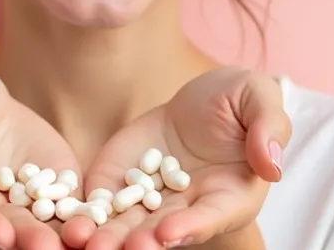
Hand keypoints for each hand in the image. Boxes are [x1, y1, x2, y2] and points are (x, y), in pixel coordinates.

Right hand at [0, 52, 78, 249]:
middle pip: (2, 223)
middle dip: (24, 238)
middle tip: (45, 249)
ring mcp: (18, 199)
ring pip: (38, 223)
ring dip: (56, 236)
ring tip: (77, 243)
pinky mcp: (53, 189)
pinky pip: (69, 206)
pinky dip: (84, 219)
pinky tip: (102, 226)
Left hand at [61, 67, 289, 249]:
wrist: (198, 100)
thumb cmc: (239, 101)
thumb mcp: (258, 98)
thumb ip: (269, 128)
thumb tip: (271, 163)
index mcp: (229, 195)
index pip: (210, 217)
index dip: (191, 228)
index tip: (167, 233)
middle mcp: (187, 209)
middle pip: (162, 232)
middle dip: (138, 243)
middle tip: (115, 249)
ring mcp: (149, 200)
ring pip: (125, 227)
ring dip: (104, 238)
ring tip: (81, 242)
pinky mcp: (117, 186)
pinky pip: (97, 205)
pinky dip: (81, 216)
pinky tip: (62, 222)